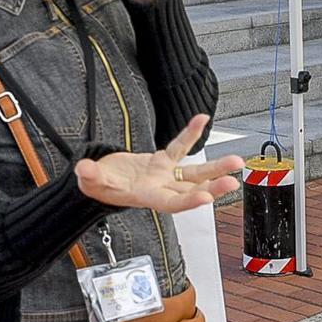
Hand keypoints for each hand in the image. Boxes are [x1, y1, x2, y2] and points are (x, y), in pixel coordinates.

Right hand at [73, 115, 239, 211]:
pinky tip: (201, 118)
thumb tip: (85, 169)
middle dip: (213, 187)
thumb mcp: (90, 181)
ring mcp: (164, 175)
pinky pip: (180, 146)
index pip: (171, 202)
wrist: (99, 179)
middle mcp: (160, 188)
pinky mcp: (163, 161)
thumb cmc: (96, 184)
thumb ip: (90, 175)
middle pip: (190, 189)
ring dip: (215, 168)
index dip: (188, 201)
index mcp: (146, 197)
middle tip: (233, 181)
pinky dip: (190, 133)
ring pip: (194, 173)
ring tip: (237, 161)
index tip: (207, 198)